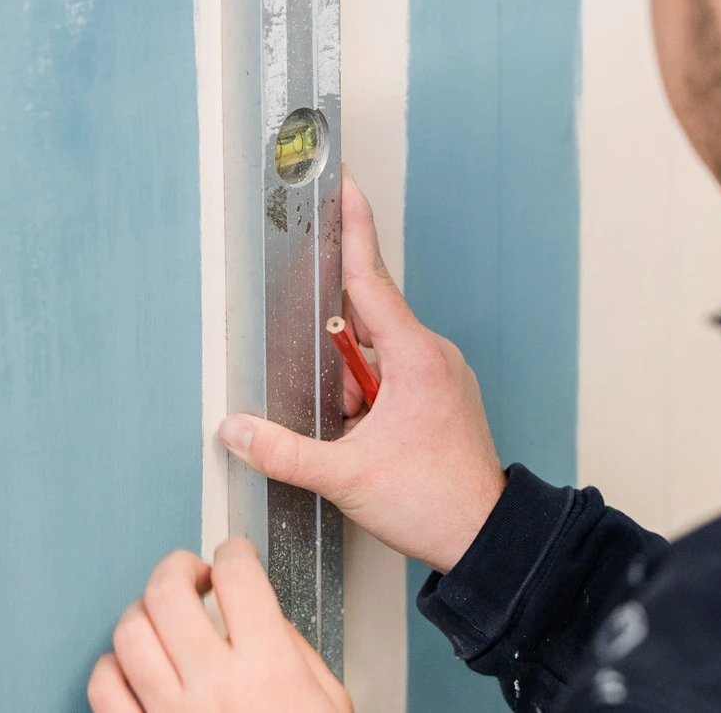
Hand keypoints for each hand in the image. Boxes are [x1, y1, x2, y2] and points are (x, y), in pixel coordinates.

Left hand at [89, 539, 351, 712]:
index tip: (233, 555)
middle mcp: (214, 688)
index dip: (234, 551)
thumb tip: (257, 610)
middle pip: (169, 591)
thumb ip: (291, 649)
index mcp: (268, 671)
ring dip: (143, 611)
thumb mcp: (327, 700)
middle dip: (178, 567)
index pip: (239, 576)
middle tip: (191, 572)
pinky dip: (111, 666)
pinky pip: (103, 688)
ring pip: (129, 632)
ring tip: (161, 614)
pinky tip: (134, 665)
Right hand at [215, 168, 505, 573]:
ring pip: (377, 358)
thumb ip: (282, 450)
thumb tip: (234, 430)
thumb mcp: (345, 477)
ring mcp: (443, 374)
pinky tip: (371, 442)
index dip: (354, 226)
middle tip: (343, 418)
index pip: (370, 277)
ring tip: (362, 443)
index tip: (346, 183)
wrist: (487, 538)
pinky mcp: (444, 395)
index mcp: (415, 356)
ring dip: (353, 392)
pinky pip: (396, 378)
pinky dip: (371, 402)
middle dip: (337, 366)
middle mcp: (433, 354)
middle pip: (365, 325)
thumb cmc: (434, 502)